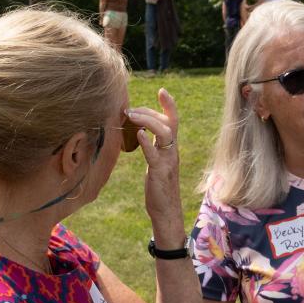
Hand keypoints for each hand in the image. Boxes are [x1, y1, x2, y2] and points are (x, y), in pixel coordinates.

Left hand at [128, 88, 183, 240]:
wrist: (166, 211)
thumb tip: (139, 134)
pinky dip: (147, 142)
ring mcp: (168, 161)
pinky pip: (155, 154)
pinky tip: (138, 134)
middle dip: (150, 111)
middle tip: (129, 108)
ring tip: (130, 115)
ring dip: (148, 121)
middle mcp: (172, 151)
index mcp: (170, 148)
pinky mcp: (160, 172)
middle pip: (168, 123)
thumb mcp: (156, 163)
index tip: (162, 91)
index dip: (169, 105)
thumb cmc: (159, 188)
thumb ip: (151, 148)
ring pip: (165, 133)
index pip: (173, 121)